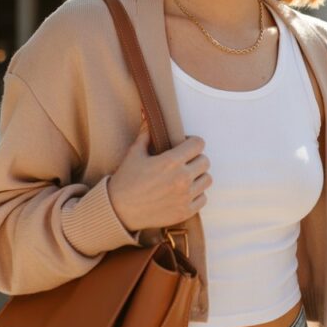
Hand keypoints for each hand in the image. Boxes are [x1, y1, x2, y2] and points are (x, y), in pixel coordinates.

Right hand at [109, 112, 211, 231]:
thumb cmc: (126, 180)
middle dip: (196, 158)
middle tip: (184, 162)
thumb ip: (146, 133)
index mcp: (170, 161)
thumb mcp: (135, 153)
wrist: (119, 210)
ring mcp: (185, 197)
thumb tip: (147, 114)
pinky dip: (196, 195)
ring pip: (207, 180)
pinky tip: (184, 192)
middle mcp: (181, 179)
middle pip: (205, 161)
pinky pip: (203, 198)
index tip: (184, 146)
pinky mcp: (185, 212)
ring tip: (185, 177)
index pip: (199, 144)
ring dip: (198, 176)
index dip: (192, 142)